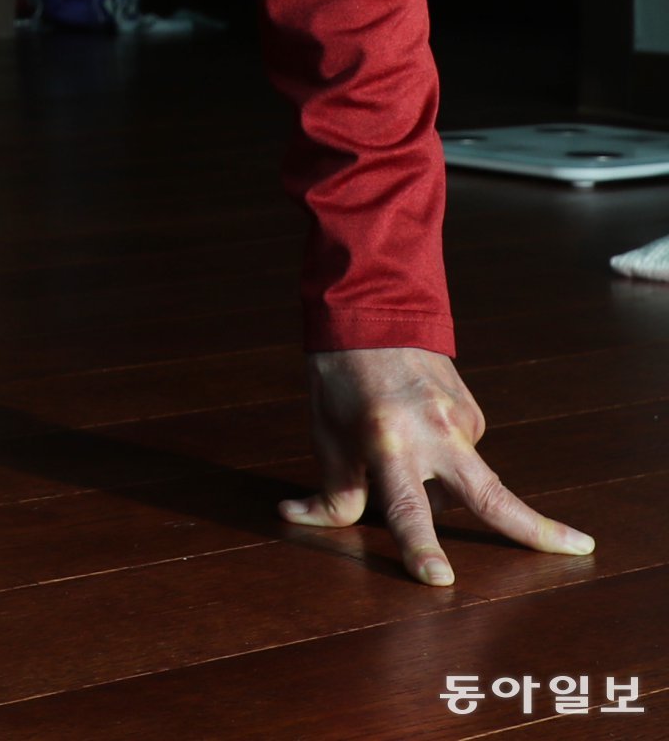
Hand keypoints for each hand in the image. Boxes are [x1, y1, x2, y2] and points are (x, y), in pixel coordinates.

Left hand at [278, 346, 594, 583]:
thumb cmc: (340, 376)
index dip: (418, 546)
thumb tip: (311, 522)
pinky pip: (459, 454)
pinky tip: (415, 428)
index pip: (405, 506)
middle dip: (536, 528)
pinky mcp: (473, 411)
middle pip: (490, 494)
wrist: (372, 309)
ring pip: (461, 480)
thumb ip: (335, 489)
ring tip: (392, 444)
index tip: (439, 580)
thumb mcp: (326, 432)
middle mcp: (434, 430)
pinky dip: (438, 458)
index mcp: (388, 438)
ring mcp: (460, 418)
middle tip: (580, 548)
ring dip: (435, 486)